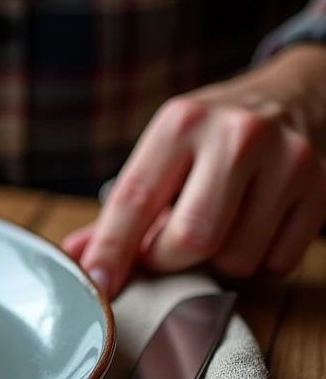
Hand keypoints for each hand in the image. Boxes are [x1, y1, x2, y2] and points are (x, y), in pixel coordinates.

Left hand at [65, 44, 325, 297]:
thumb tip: (77, 257)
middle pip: (190, 239)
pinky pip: (278, 264)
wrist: (299, 94)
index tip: (96, 284)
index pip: (135, 199)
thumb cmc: (215, 132)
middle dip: (168, 260)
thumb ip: (122, 207)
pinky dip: (258, 262)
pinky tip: (254, 228)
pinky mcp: (322, 190)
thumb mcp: (165, 148)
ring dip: (217, 262)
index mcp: (182, 122)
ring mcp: (287, 162)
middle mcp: (236, 136)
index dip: (112, 250)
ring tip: (218, 228)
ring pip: (236, 258)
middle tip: (164, 252)